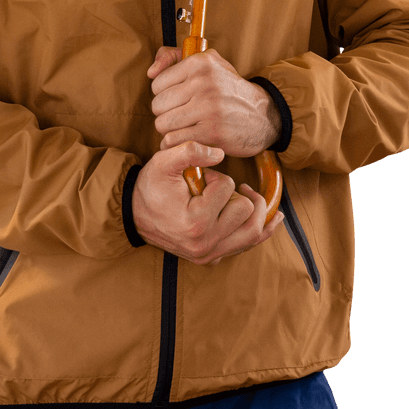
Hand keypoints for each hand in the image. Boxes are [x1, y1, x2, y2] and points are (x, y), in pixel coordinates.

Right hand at [132, 142, 283, 263]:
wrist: (134, 214)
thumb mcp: (164, 162)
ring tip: (247, 193)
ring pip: (254, 231)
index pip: (227, 188)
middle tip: (215, 187)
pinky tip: (274, 218)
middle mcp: (206, 244)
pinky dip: (263, 230)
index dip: (216, 176)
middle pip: (246, 210)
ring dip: (255, 209)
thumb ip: (190, 151)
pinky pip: (248, 244)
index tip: (199, 178)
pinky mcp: (212, 258)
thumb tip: (220, 153)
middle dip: (234, 192)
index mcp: (195, 223)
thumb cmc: (151, 187)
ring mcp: (210, 254)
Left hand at [147, 47, 280, 157]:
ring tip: (185, 126)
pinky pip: (175, 141)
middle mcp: (204, 82)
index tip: (179, 98)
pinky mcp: (212, 132)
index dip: (164, 94)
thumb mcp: (207, 62)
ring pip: (163, 124)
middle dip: (166, 113)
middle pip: (157, 105)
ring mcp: (208, 108)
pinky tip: (189, 138)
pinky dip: (177, 144)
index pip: (157, 83)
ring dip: (171, 130)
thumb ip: (173, 57)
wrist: (262, 115)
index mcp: (200, 63)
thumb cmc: (228, 88)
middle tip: (181, 114)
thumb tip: (151, 72)